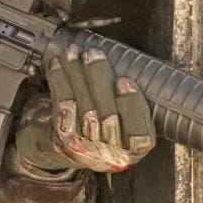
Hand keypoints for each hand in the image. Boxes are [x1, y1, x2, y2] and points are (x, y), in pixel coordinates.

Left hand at [13, 45, 155, 172]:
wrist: (82, 149)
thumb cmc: (116, 128)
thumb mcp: (135, 126)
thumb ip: (140, 105)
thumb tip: (145, 68)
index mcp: (136, 147)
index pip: (139, 133)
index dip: (132, 106)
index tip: (125, 81)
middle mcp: (111, 150)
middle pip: (106, 114)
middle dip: (99, 79)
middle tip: (93, 54)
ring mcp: (86, 143)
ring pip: (82, 105)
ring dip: (75, 74)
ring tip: (73, 52)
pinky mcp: (65, 134)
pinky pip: (62, 105)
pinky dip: (59, 81)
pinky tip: (57, 64)